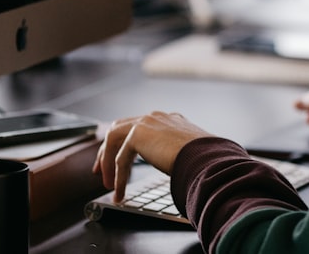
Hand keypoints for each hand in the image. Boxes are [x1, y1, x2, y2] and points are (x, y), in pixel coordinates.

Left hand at [93, 111, 213, 201]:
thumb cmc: (205, 159)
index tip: (119, 161)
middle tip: (101, 169)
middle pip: (119, 127)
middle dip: (107, 149)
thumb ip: (175, 153)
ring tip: (107, 185)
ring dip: (108, 163)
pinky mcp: (138, 133)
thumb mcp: (188, 152)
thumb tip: (175, 169)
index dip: (125, 144)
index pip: (138, 127)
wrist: (208, 157)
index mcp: (169, 120)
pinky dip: (118, 176)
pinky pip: (120, 157)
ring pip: (114, 140)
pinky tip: (120, 192)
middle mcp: (155, 117)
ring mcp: (146, 121)